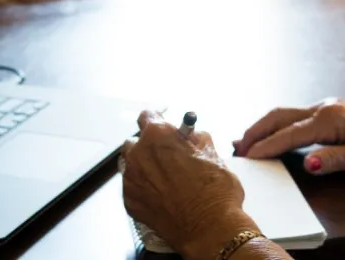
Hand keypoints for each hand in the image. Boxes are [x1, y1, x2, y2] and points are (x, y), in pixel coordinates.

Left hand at [122, 111, 259, 259]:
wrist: (209, 228)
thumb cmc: (215, 189)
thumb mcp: (213, 153)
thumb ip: (195, 139)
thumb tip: (190, 136)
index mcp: (158, 135)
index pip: (148, 116)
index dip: (158, 121)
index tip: (163, 128)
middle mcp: (138, 154)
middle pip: (136, 142)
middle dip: (150, 147)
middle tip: (167, 157)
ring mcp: (131, 179)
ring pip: (131, 165)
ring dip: (143, 167)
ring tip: (164, 179)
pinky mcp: (129, 201)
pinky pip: (132, 187)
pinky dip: (143, 189)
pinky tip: (161, 196)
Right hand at [233, 99, 344, 174]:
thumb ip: (337, 160)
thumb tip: (310, 164)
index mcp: (330, 119)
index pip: (290, 134)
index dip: (266, 147)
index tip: (246, 158)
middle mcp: (323, 108)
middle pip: (279, 116)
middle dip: (255, 132)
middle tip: (236, 150)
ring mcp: (324, 108)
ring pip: (284, 114)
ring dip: (262, 127)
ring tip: (243, 143)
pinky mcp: (327, 112)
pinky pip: (293, 117)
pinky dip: (275, 126)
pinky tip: (268, 135)